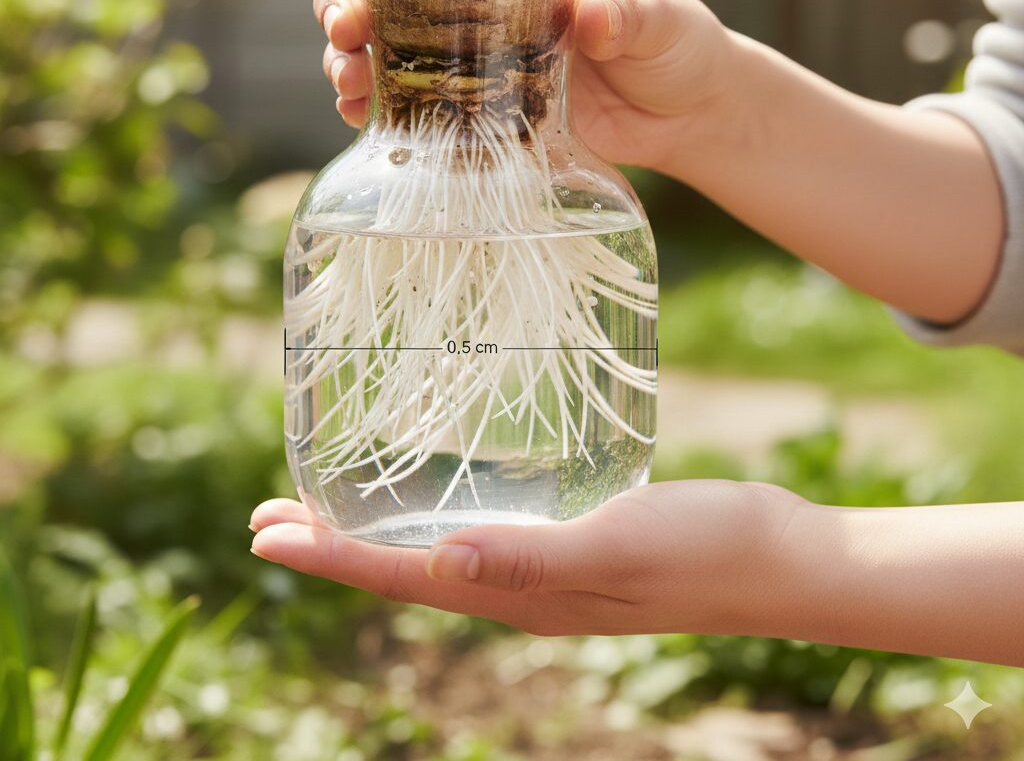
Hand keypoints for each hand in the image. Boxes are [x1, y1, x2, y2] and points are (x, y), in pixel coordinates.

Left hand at [250, 480, 803, 636]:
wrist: (775, 557)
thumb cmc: (705, 549)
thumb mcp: (618, 545)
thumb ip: (533, 556)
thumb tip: (442, 565)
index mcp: (524, 597)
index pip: (404, 577)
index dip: (331, 557)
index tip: (267, 537)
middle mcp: (524, 588)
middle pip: (406, 569)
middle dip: (335, 547)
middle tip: (270, 520)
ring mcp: (548, 567)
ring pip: (440, 553)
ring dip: (379, 532)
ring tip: (332, 509)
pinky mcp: (573, 538)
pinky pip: (487, 533)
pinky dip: (441, 517)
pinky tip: (439, 497)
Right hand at [312, 0, 730, 170]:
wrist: (683, 113)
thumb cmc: (674, 45)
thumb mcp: (658, 19)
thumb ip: (627, 12)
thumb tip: (590, 18)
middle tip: (345, 32)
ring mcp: (473, 50)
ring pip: (387, 42)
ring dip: (351, 59)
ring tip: (347, 86)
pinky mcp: (476, 102)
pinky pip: (412, 99)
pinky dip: (379, 107)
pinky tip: (365, 120)